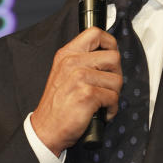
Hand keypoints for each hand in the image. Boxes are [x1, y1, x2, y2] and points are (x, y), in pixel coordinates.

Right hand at [30, 27, 121, 154]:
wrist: (45, 129)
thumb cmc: (57, 104)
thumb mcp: (63, 73)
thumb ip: (82, 60)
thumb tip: (109, 54)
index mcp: (67, 54)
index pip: (95, 33)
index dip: (110, 43)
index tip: (110, 57)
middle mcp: (72, 62)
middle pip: (114, 57)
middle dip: (116, 75)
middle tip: (106, 86)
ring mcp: (79, 77)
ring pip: (117, 80)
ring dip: (114, 94)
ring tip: (101, 102)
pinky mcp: (87, 94)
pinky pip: (113, 98)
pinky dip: (111, 109)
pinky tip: (100, 112)